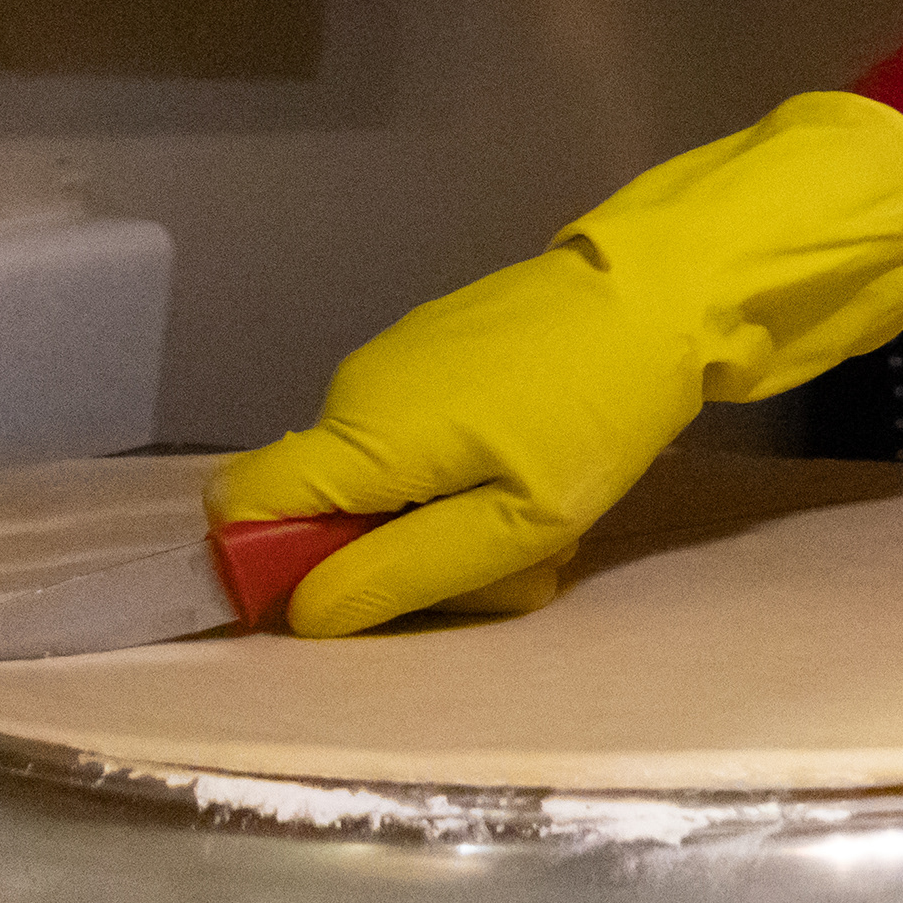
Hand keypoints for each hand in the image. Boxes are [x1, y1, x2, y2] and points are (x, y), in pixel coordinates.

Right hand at [207, 92, 902, 634]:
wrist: (664, 290)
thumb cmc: (597, 411)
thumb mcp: (517, 523)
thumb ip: (403, 571)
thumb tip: (301, 613)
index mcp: (362, 436)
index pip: (238, 506)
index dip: (265, 565)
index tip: (352, 593)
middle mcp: (355, 390)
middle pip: (328, 509)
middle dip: (403, 559)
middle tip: (512, 569)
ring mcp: (398, 361)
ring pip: (385, 480)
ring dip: (451, 521)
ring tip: (547, 518)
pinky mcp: (439, 347)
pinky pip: (418, 437)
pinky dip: (466, 471)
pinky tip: (540, 467)